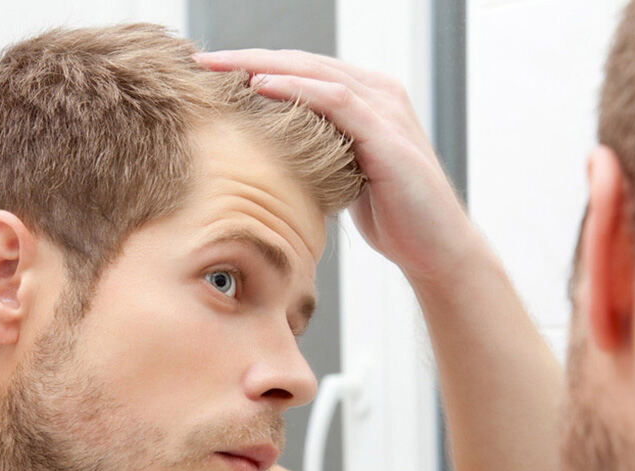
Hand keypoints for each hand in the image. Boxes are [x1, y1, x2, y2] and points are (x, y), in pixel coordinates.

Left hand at [195, 49, 481, 285]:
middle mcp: (377, 93)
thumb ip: (320, 153)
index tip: (207, 74)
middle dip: (246, 59)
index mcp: (364, 100)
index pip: (299, 72)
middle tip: (199, 59)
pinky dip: (296, 89)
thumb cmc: (391, 216)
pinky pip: (335, 100)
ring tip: (218, 67)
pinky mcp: (387, 133)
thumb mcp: (345, 176)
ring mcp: (384, 109)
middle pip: (301, 63)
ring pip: (313, 72)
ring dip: (260, 65)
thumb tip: (273, 156)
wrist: (434, 248)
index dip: (251, 67)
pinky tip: (260, 86)